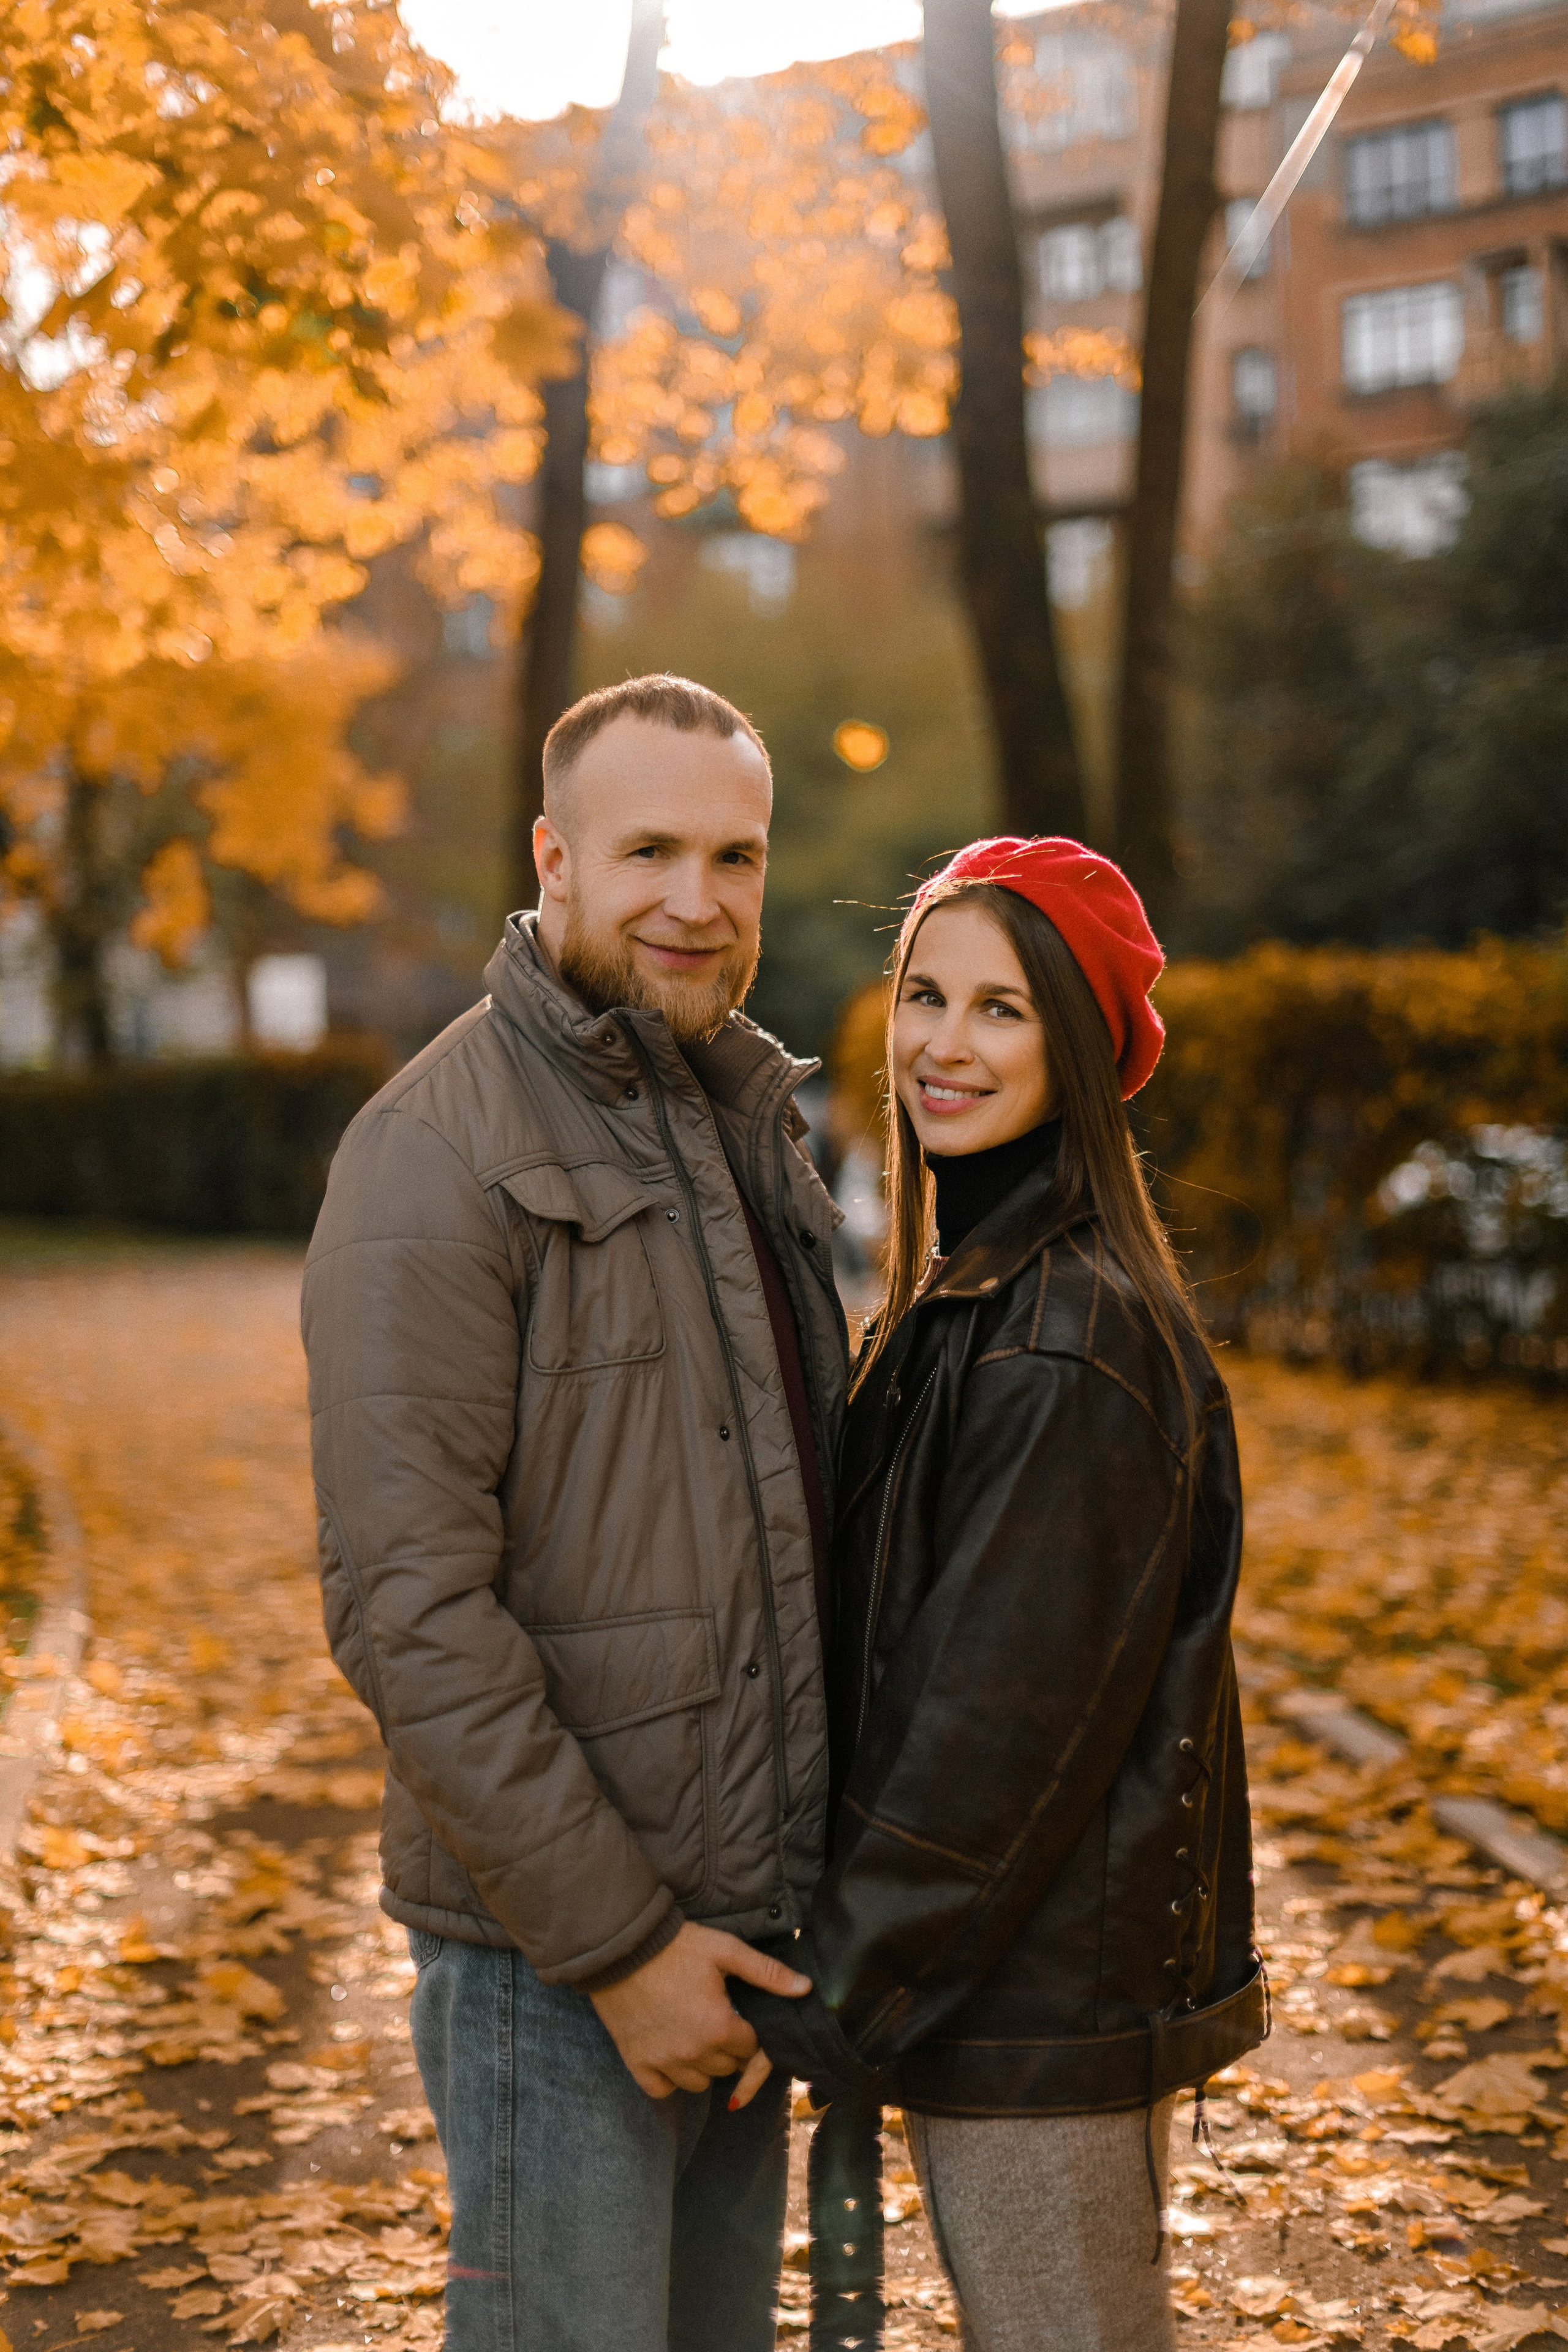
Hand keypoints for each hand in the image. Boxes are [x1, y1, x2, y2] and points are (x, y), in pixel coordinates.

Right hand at [589, 1922, 809, 2102]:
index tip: (738, 2015)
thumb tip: (806, 1989)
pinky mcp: (636, 2063)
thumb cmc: (677, 1946)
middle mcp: (693, 2053)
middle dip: (728, 2048)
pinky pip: (663, 2090)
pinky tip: (671, 2054)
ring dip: (702, 2065)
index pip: (750, 2048)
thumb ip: (767, 1973)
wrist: (622, 1946)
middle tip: (716, 2020)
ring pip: (698, 2083)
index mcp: (719, 2027)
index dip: (748, 2032)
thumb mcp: (726, 1950)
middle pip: (726, 2068)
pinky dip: (670, 2079)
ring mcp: (663, 2062)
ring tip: (695, 2035)